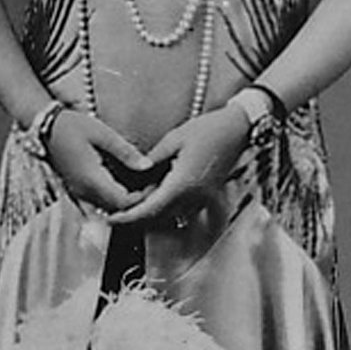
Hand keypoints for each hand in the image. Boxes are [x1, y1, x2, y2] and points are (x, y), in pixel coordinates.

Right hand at [45, 108, 155, 212]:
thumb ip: (125, 152)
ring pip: (108, 207)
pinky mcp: (77, 189)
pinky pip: (99, 201)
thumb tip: (147, 166)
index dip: (142, 197)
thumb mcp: (102, 133)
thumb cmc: (72, 126)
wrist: (44, 127)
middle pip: (117, 209)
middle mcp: (84, 191)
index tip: (154, 185)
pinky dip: (114, 196)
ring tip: (142, 184)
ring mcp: (79, 192)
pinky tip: (124, 183)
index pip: (123, 202)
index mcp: (92, 179)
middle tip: (153, 186)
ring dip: (125, 200)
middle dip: (136, 201)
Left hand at [109, 106, 249, 227]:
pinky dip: (165, 209)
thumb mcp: (174, 139)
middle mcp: (194, 196)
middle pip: (158, 217)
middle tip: (116, 215)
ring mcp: (202, 198)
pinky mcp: (206, 196)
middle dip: (136, 219)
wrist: (237, 130)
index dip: (129, 217)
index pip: (150, 208)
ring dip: (150, 215)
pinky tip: (154, 198)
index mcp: (183, 183)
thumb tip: (136, 173)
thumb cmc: (209, 130)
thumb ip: (153, 160)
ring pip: (170, 216)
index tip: (113, 219)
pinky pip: (181, 210)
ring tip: (131, 206)